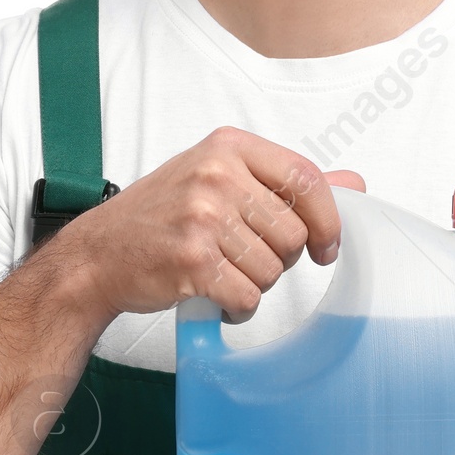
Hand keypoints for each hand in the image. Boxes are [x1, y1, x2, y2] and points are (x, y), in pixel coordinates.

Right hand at [54, 127, 364, 325]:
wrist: (99, 254)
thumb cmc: (163, 216)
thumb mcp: (221, 178)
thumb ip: (287, 182)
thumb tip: (354, 182)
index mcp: (228, 147)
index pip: (306, 179)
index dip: (327, 220)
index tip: (326, 247)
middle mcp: (215, 176)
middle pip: (293, 233)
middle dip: (279, 258)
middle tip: (243, 257)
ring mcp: (202, 218)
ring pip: (272, 269)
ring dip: (255, 283)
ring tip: (222, 272)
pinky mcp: (192, 261)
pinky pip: (247, 297)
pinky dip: (238, 307)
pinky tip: (216, 295)